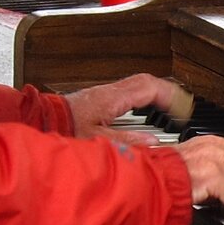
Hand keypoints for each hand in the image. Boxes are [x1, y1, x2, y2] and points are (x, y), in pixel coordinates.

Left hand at [66, 73, 192, 141]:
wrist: (39, 121)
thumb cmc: (62, 130)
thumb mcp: (98, 141)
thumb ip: (128, 141)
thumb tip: (153, 141)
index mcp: (113, 98)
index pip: (150, 87)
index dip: (171, 96)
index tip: (183, 108)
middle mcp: (109, 93)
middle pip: (146, 82)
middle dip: (167, 93)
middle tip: (180, 107)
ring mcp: (103, 94)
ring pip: (136, 86)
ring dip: (154, 95)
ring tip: (167, 110)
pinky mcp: (97, 100)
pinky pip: (126, 93)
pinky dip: (141, 101)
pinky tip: (142, 115)